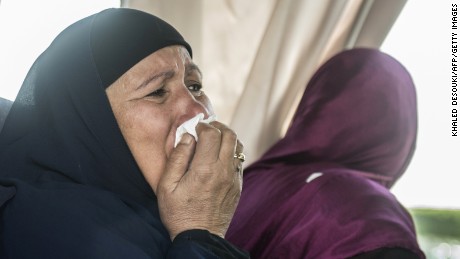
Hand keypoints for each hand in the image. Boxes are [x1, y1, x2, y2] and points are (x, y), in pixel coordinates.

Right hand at [156, 121, 243, 239]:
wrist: (199, 238)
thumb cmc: (179, 213)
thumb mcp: (167, 186)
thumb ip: (177, 157)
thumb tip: (188, 137)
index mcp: (205, 169)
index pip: (212, 134)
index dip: (203, 125)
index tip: (195, 128)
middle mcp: (224, 171)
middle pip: (230, 135)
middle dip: (218, 127)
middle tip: (206, 128)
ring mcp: (234, 178)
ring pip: (238, 146)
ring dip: (227, 138)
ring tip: (214, 139)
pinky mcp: (238, 186)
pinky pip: (239, 160)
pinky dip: (231, 152)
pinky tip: (219, 156)